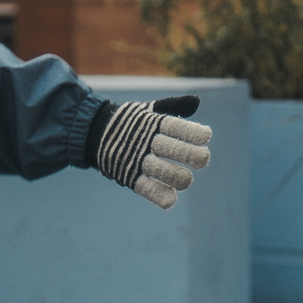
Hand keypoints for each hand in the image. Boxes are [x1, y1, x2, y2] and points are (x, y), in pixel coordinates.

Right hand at [93, 94, 211, 208]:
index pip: (174, 126)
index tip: (207, 136)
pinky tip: (171, 200)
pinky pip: (144, 187)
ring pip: (158, 169)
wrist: (95, 132)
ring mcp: (136, 159)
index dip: (191, 132)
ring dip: (175, 176)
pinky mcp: (128, 175)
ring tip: (187, 180)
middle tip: (204, 159)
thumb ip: (174, 106)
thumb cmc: (133, 122)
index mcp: (153, 123)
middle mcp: (145, 140)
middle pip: (169, 148)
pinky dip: (157, 194)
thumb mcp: (150, 109)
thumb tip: (196, 101)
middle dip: (189, 155)